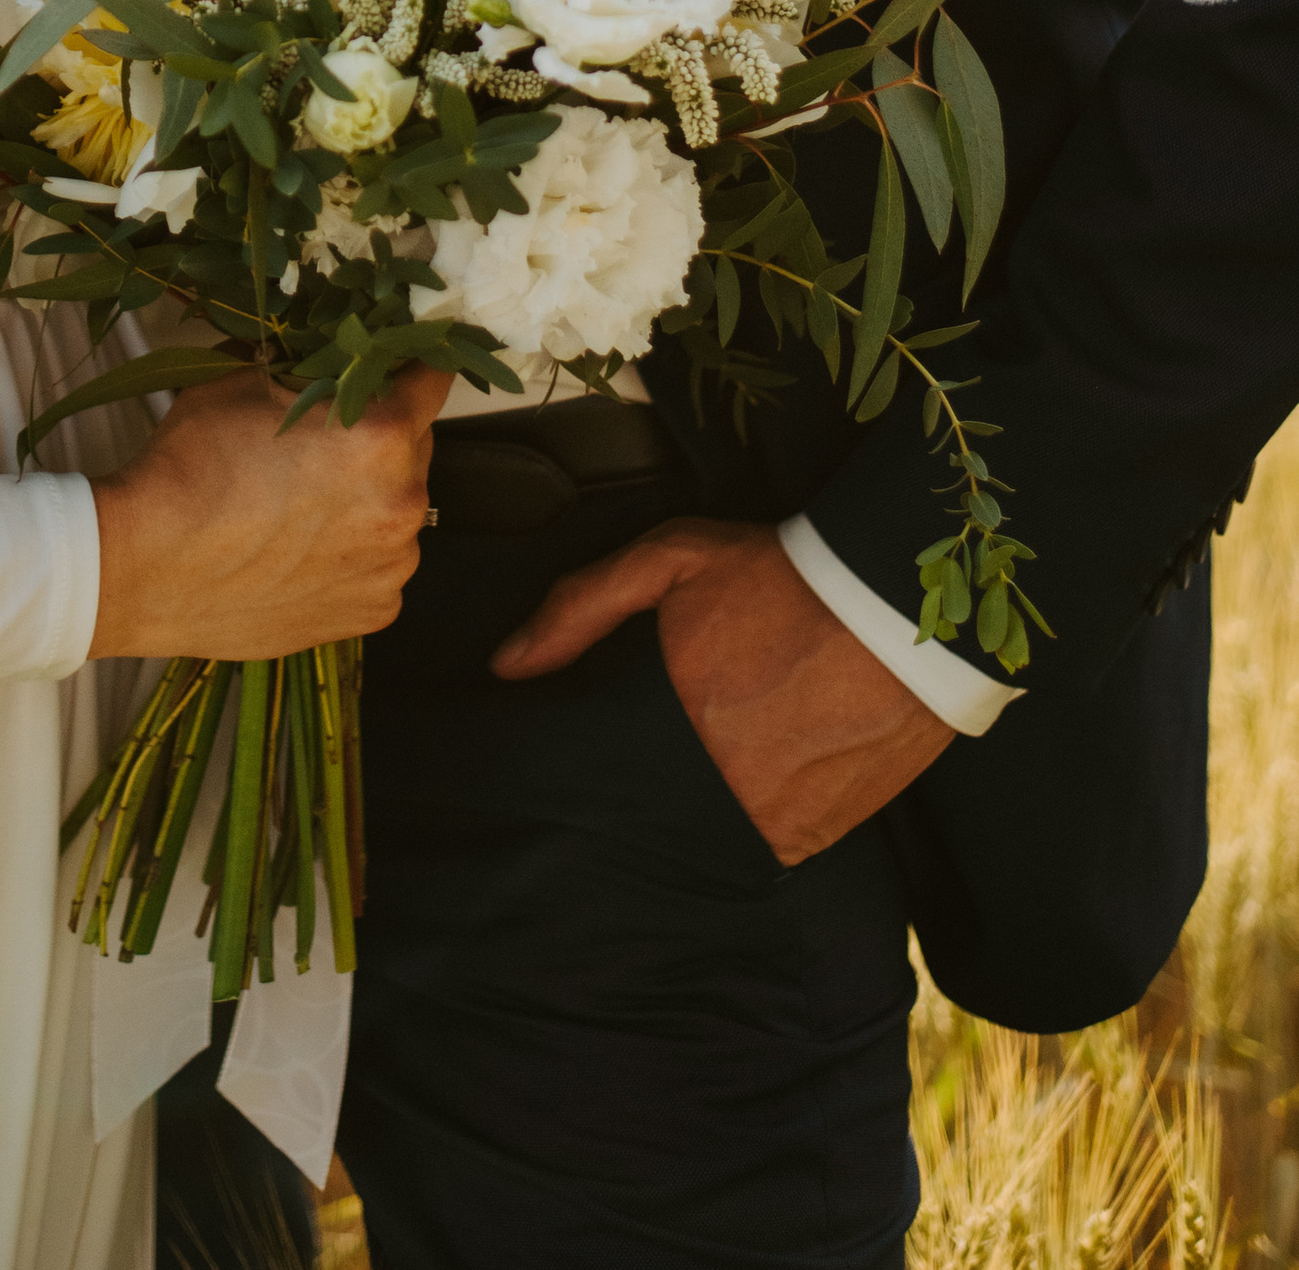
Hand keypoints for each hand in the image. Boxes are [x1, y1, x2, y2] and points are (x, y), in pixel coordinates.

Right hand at [88, 368, 448, 660]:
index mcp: (381, 436)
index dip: (412, 362)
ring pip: (397, 510)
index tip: (399, 362)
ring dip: (368, 499)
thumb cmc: (191, 471)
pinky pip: (378, 566)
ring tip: (302, 504)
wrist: (145, 566)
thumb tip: (333, 353)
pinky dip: (352, 554)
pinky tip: (300, 549)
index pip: (433, 378)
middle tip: (322, 439)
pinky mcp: (371, 613)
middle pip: (415, 448)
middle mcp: (403, 504)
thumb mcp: (246, 380)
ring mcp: (391, 567)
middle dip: (380, 435)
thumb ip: (310, 368)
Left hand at [492, 515, 951, 862]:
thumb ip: (581, 607)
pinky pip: (765, 845)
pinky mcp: (818, 838)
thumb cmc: (780, 576)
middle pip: (649, 814)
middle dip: (642, 789)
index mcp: (674, 725)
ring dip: (700, 806)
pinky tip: (761, 769)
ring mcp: (774, 823)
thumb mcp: (669, 561)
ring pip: (704, 837)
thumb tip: (507, 665)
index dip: (589, 772)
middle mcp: (720, 789)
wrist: (898, 604)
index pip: (602, 780)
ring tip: (720, 755)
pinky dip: (754, 816)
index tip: (586, 760)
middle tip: (668, 744)